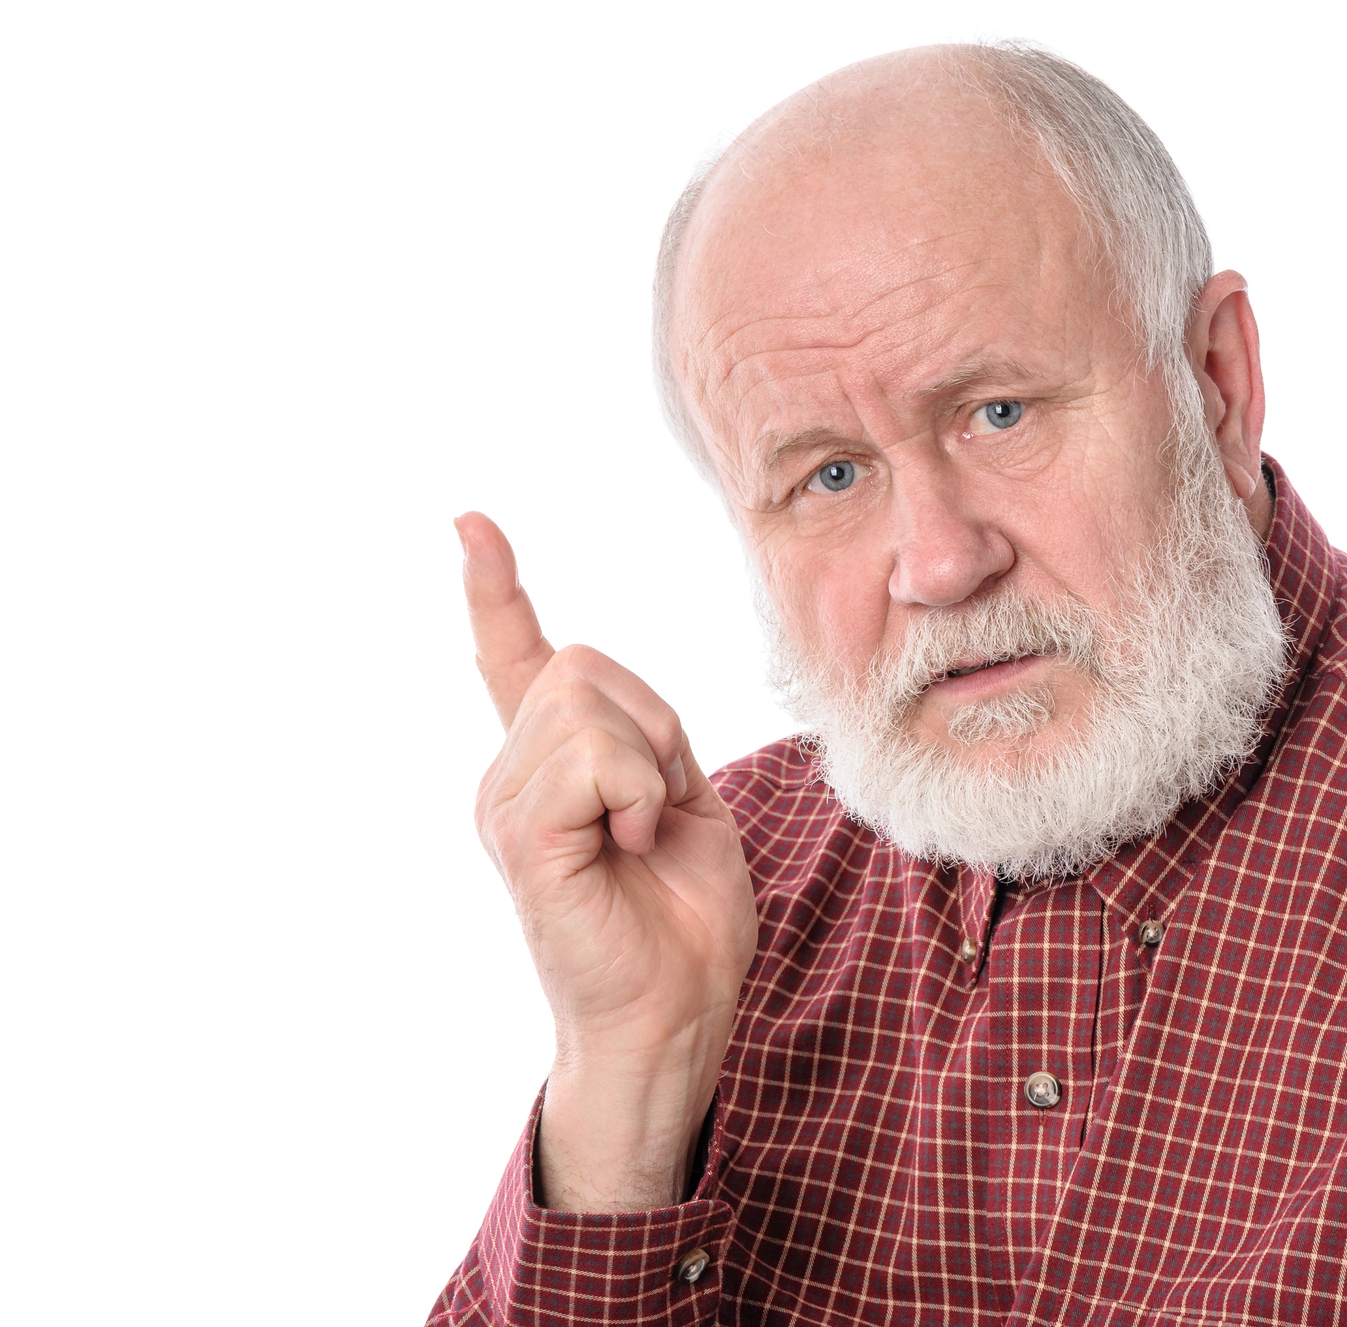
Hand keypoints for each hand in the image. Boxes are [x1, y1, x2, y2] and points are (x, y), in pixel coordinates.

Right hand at [457, 512, 756, 1210]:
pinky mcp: (522, 836)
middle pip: (582, 665)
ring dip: (648, 763)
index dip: (495, 590)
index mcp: (551, 767)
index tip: (471, 524)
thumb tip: (602, 691)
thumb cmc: (685, 919)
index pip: (513, 659)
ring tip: (642, 837)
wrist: (678, 1012)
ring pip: (587, 703)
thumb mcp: (681, 801)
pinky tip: (633, 845)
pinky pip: (592, 758)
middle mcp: (511, 777)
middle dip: (651, 722)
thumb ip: (642, 738)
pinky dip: (638, 793)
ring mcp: (507, 805)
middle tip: (660, 808)